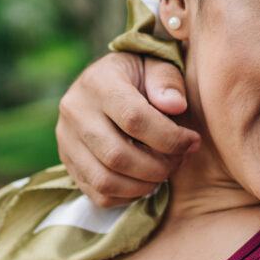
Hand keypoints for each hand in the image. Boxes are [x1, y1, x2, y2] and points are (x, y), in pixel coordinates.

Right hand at [56, 53, 199, 205]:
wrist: (103, 83)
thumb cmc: (138, 74)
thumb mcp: (155, 64)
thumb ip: (168, 81)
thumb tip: (176, 106)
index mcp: (98, 82)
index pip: (133, 118)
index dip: (169, 137)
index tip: (192, 141)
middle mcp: (75, 111)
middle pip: (117, 155)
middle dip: (158, 166)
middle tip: (180, 160)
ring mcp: (67, 140)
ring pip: (105, 180)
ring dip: (143, 185)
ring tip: (164, 172)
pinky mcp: (68, 162)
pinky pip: (97, 194)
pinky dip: (127, 195)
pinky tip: (145, 180)